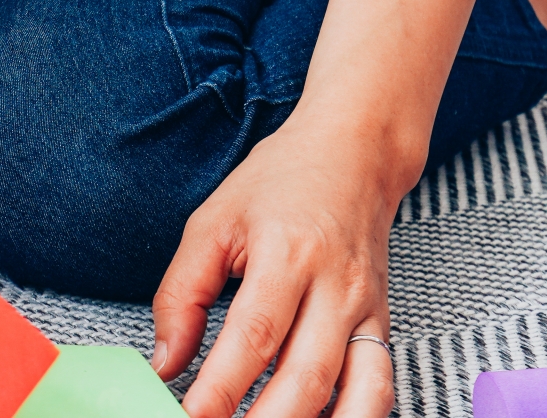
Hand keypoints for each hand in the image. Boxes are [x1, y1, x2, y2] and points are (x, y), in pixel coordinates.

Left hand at [153, 118, 399, 417]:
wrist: (354, 154)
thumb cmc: (280, 182)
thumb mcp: (212, 222)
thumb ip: (182, 294)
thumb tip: (164, 361)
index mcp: (286, 254)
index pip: (252, 338)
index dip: (219, 388)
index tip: (189, 415)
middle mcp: (335, 287)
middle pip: (303, 378)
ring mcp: (366, 310)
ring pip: (352, 393)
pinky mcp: (383, 325)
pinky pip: (378, 386)